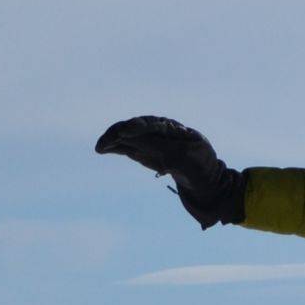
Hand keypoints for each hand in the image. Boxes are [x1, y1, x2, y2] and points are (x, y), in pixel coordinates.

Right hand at [95, 116, 243, 228]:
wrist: (205, 179)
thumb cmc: (199, 165)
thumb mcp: (186, 158)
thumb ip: (163, 148)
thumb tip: (141, 141)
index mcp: (173, 129)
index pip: (153, 125)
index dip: (139, 127)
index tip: (126, 131)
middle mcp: (159, 131)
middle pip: (136, 127)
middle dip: (120, 132)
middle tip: (106, 142)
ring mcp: (149, 141)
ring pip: (127, 136)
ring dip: (113, 139)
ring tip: (100, 147)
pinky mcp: (143, 152)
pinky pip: (125, 147)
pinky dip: (114, 147)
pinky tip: (101, 149)